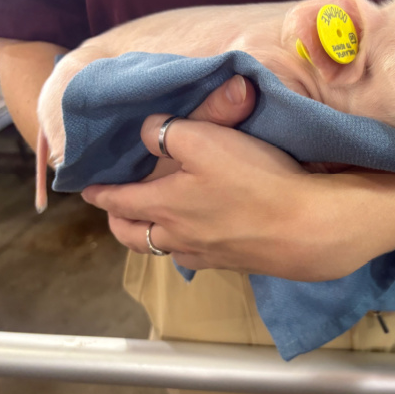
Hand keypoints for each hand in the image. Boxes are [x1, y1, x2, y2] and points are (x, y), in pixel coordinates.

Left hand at [81, 74, 385, 280]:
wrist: (307, 228)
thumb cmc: (253, 180)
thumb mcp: (206, 140)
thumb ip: (168, 131)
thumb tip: (148, 131)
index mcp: (163, 207)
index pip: (117, 201)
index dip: (99, 192)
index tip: (86, 189)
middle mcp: (178, 237)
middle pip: (134, 237)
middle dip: (119, 222)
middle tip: (117, 210)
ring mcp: (207, 255)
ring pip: (166, 250)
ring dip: (154, 237)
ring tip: (158, 224)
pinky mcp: (236, 262)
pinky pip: (198, 257)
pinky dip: (188, 246)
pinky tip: (202, 237)